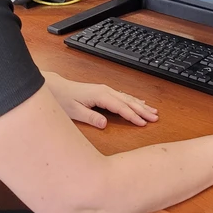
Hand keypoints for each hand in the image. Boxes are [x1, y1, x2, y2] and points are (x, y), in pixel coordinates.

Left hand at [44, 72, 158, 129]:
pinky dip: (133, 101)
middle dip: (142, 110)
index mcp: (100, 95)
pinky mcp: (104, 92)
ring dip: (141, 105)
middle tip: (155, 118)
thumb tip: (105, 124)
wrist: (57, 88)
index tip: (143, 123)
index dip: (133, 116)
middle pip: (128, 102)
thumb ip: (91, 117)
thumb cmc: (64, 100)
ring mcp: (106, 90)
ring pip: (128, 98)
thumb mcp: (75, 111)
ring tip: (153, 111)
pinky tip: (140, 103)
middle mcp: (106, 91)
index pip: (121, 107)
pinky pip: (123, 96)